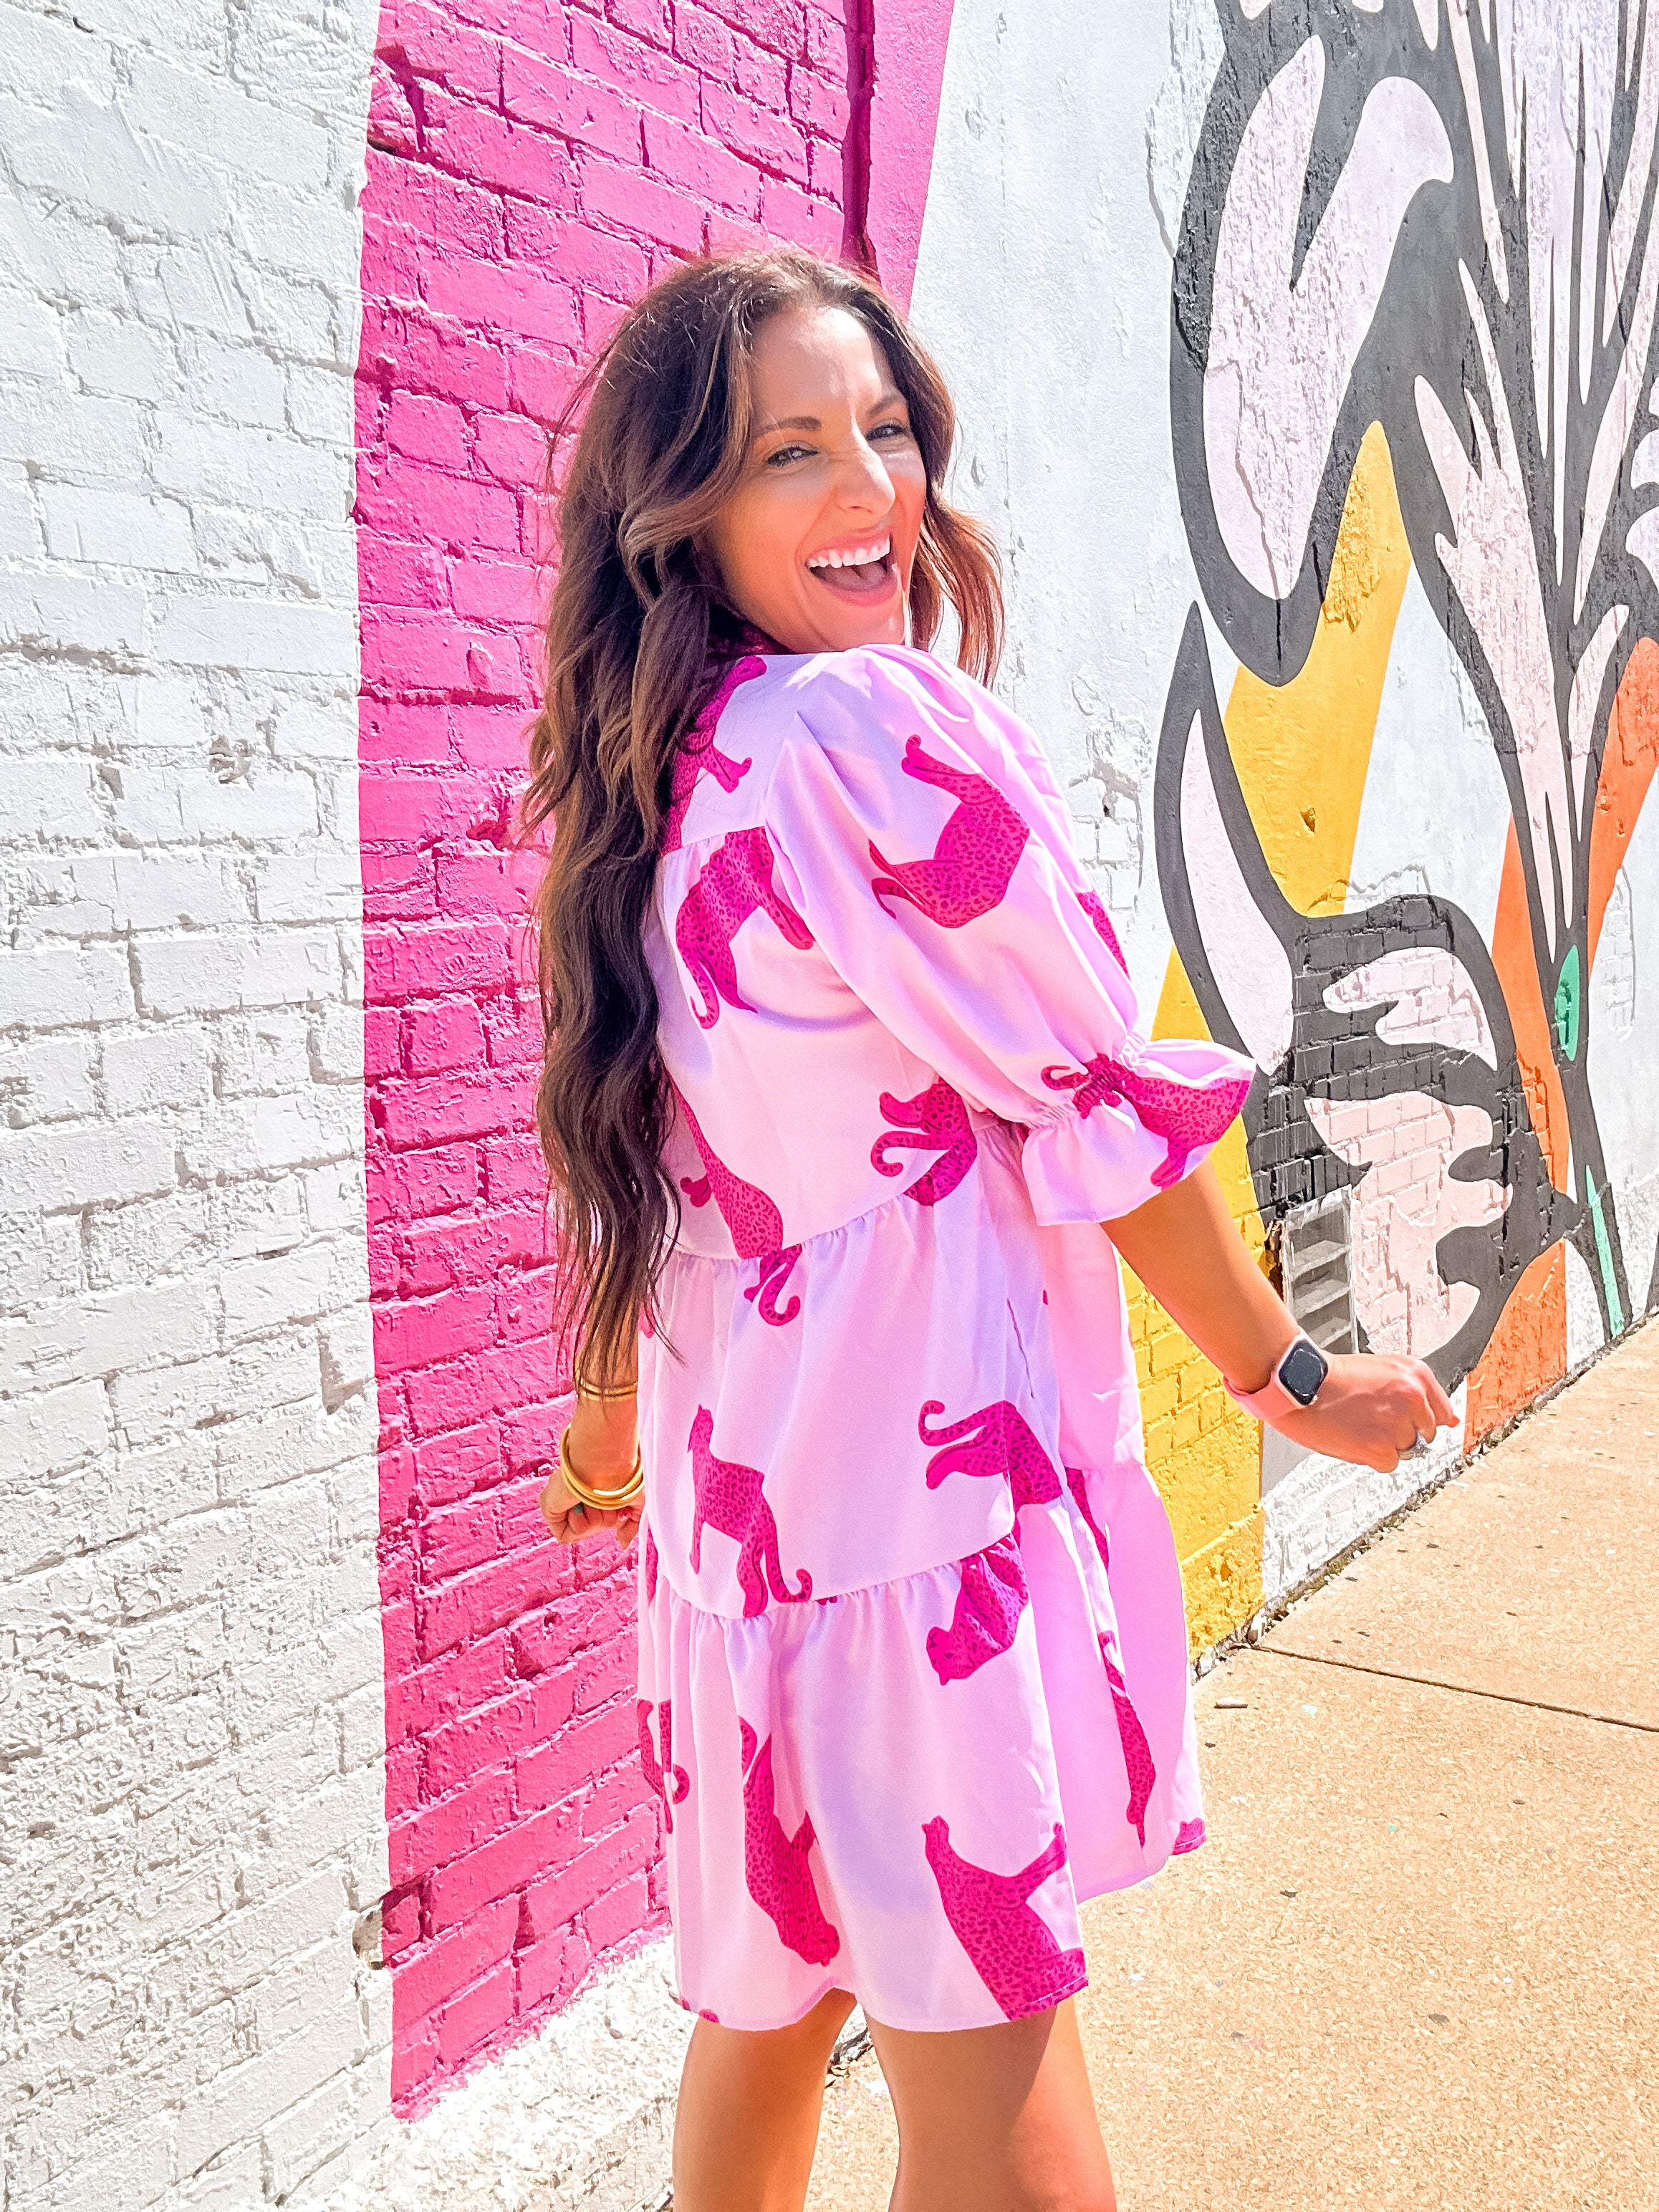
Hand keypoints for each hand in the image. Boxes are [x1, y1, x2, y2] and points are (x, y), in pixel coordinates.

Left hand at [538, 1401, 641, 1549]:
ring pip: (579, 1531)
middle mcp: (574, 1495)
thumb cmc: (626, 1477)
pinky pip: (564, 1535)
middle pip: (590, 1527)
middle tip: (606, 1503)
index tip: (618, 1507)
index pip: (598, 1518)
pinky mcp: (549, 1507)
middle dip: (604, 1520)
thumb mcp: (636, 1503)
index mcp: (591, 1490)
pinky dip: (578, 1525)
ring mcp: (561, 1501)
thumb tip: (622, 1543)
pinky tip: (580, 1505)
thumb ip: (630, 1527)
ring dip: (593, 1520)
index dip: (610, 1519)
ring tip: (594, 1500)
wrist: (608, 1465)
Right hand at [1270, 1351, 1457, 1472]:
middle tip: (1369, 1417)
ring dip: (1384, 1444)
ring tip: (1357, 1424)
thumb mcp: (1385, 1369)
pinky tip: (1352, 1436)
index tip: (1402, 1419)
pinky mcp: (1380, 1447)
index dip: (1418, 1419)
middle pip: (1422, 1434)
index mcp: (1415, 1375)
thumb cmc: (1334, 1375)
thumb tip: (1452, 1422)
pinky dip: (1369, 1456)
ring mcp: (1397, 1424)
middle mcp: (1412, 1398)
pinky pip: (1388, 1464)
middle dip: (1400, 1432)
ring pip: (1405, 1451)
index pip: (1441, 1413)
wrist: (1298, 1381)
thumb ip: (1420, 1392)